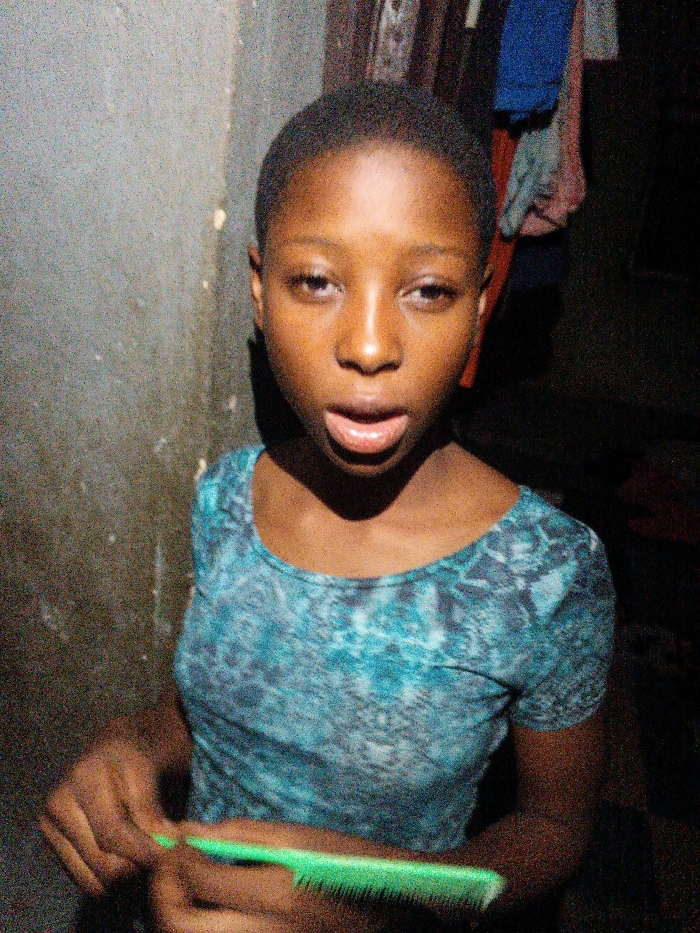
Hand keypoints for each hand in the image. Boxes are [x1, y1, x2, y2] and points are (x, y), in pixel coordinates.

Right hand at [39, 737, 176, 895]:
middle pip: (101, 863)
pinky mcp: (52, 847)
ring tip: (146, 858)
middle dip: (137, 867)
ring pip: (92, 879)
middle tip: (162, 860)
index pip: (112, 832)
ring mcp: (50, 829)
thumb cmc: (131, 757)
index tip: (170, 856)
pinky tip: (128, 860)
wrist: (107, 751)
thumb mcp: (146, 771)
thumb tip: (167, 844)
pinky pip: (85, 879)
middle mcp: (57, 807)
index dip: (144, 851)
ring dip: (124, 878)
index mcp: (82, 779)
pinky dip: (109, 880)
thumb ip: (151, 809)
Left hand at [150, 818, 413, 932]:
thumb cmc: (348, 864)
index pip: (197, 876)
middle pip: (180, 926)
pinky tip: (210, 903)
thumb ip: (239, 833)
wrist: (392, 910)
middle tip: (169, 867)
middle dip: (163, 894)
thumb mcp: (299, 837)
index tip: (177, 839)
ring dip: (177, 912)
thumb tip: (188, 830)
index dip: (176, 855)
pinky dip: (202, 925)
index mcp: (275, 894)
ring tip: (185, 883)